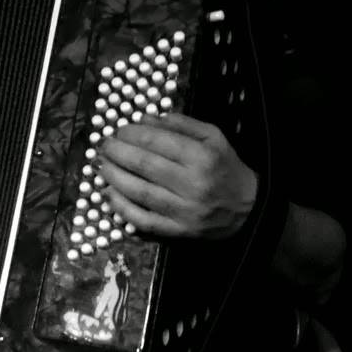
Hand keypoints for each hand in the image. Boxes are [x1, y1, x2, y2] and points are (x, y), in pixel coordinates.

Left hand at [96, 112, 257, 240]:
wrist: (249, 208)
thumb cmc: (226, 168)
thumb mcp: (213, 137)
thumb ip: (180, 125)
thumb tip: (145, 120)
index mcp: (203, 157)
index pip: (157, 142)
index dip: (131, 135)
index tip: (118, 131)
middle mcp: (193, 184)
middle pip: (144, 165)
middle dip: (117, 153)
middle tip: (104, 147)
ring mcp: (184, 210)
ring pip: (138, 192)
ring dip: (113, 177)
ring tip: (101, 166)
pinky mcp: (177, 231)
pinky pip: (142, 220)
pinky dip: (121, 207)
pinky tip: (108, 193)